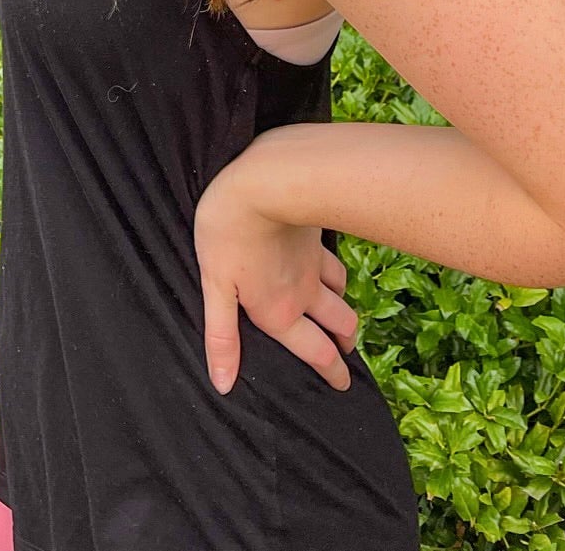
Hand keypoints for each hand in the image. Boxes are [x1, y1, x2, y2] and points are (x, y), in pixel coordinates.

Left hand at [193, 151, 358, 395]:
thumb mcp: (216, 288)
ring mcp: (314, 262)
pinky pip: (334, 261)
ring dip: (344, 308)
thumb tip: (224, 385)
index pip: (315, 351)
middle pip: (337, 324)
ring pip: (341, 292)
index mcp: (280, 312)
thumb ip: (222, 337)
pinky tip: (332, 269)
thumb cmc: (229, 232)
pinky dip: (338, 274)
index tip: (344, 385)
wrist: (263, 180)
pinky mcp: (316, 235)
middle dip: (345, 342)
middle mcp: (304, 292)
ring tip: (344, 315)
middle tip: (348, 352)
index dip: (332, 371)